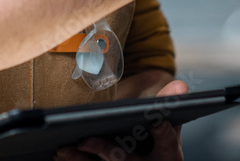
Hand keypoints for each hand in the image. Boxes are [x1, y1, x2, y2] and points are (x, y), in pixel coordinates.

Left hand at [54, 80, 187, 160]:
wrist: (148, 144)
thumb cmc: (154, 128)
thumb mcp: (163, 114)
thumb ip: (167, 100)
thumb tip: (181, 86)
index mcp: (168, 152)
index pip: (168, 143)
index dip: (164, 134)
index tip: (157, 121)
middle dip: (106, 151)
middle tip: (85, 140)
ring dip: (83, 160)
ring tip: (64, 149)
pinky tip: (58, 154)